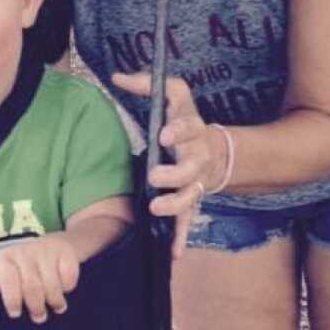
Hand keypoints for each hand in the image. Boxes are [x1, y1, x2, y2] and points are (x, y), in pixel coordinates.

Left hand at [0, 233, 78, 323]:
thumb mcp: (6, 275)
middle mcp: (25, 252)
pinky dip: (68, 287)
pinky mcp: (66, 251)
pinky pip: (68, 277)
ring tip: (56, 307)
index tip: (14, 314)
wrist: (58, 244)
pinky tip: (65, 288)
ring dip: (55, 300)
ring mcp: (46, 250)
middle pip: (31, 286)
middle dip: (36, 306)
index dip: (11, 298)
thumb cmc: (25, 268)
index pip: (7, 279)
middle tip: (39, 317)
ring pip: (51, 285)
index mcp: (6, 259)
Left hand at [112, 71, 225, 258]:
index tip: (164, 134)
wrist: (214, 148)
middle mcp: (197, 156)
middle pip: (190, 168)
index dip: (179, 130)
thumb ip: (145, 83)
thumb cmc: (183, 117)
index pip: (188, 127)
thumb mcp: (172, 94)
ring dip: (175, 205)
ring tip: (156, 208)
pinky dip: (182, 237)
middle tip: (155, 176)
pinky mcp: (192, 200)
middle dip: (174, 173)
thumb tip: (115, 77)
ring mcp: (196, 182)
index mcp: (192, 128)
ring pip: (190, 196)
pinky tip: (174, 252)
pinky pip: (188, 220)